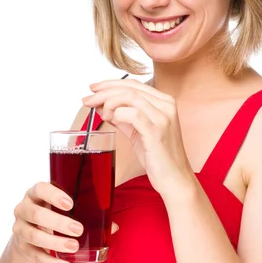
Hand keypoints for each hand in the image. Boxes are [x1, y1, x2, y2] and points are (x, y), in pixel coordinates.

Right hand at [12, 181, 118, 262]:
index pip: (40, 189)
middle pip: (36, 214)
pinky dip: (51, 262)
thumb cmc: (55, 213)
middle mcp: (24, 208)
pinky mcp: (22, 247)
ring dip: (55, 243)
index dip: (53, 195)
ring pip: (34, 236)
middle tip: (79, 229)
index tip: (71, 204)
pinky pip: (35, 255)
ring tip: (74, 247)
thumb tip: (114, 226)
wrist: (31, 230)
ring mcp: (20, 228)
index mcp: (36, 193)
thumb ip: (87, 212)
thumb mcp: (65, 209)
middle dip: (58, 223)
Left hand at [82, 79, 194, 196]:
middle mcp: (166, 106)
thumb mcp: (138, 132)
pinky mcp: (156, 131)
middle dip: (104, 92)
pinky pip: (133, 114)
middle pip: (130, 88)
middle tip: (87, 100)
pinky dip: (118, 114)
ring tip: (102, 115)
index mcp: (164, 102)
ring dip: (109, 103)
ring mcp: (163, 117)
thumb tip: (101, 106)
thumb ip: (122, 117)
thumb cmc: (158, 157)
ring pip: (130, 97)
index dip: (110, 84)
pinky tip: (112, 121)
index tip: (93, 88)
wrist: (174, 179)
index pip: (134, 84)